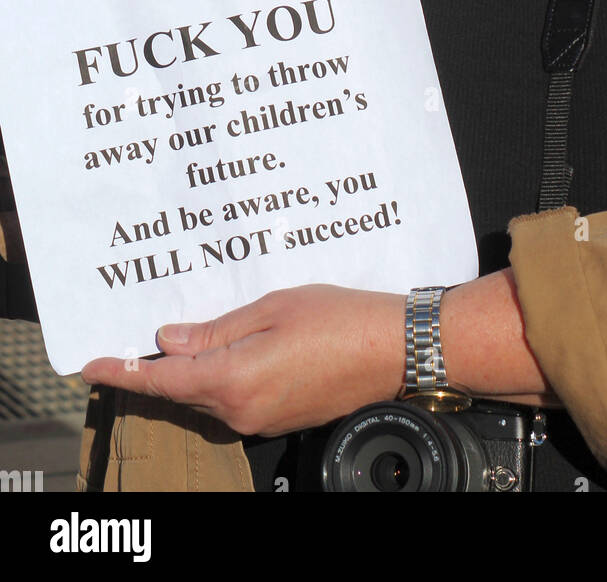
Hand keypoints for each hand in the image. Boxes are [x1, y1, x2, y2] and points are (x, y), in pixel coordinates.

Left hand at [81, 285, 404, 437]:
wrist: (395, 349)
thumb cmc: (340, 319)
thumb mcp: (272, 308)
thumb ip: (216, 329)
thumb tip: (171, 339)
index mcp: (233, 380)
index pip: (162, 382)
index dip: (123, 373)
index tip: (91, 366)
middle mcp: (242, 410)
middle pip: (184, 390)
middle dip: (162, 366)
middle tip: (140, 336)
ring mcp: (262, 419)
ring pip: (210, 395)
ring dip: (197, 369)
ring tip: (194, 333)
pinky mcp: (281, 417)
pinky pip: (236, 399)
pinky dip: (224, 376)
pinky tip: (235, 348)